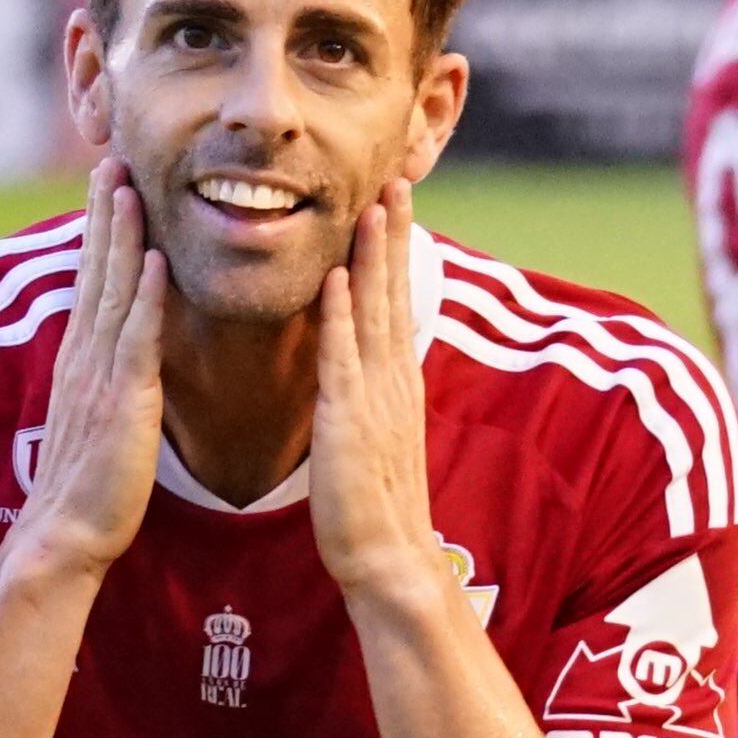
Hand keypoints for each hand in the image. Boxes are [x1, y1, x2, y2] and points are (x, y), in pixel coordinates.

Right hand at [10, 163, 167, 581]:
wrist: (67, 535)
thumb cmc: (88, 485)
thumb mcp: (96, 417)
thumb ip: (106, 380)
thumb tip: (118, 356)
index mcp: (82, 359)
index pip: (92, 280)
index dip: (99, 230)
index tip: (107, 183)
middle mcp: (85, 356)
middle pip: (97, 271)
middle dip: (104, 214)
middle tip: (111, 158)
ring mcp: (101, 375)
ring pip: (115, 292)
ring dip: (122, 237)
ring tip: (129, 186)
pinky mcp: (123, 401)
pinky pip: (137, 340)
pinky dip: (148, 297)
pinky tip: (156, 260)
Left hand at [311, 179, 445, 607]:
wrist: (386, 559)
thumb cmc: (372, 505)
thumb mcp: (371, 435)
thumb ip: (367, 394)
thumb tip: (361, 364)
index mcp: (393, 381)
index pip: (396, 301)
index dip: (395, 250)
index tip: (393, 201)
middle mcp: (391, 379)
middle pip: (395, 292)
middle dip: (394, 234)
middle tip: (396, 178)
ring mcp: (375, 397)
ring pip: (377, 311)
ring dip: (376, 256)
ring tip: (376, 203)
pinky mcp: (350, 421)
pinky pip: (345, 358)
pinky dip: (344, 316)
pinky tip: (341, 277)